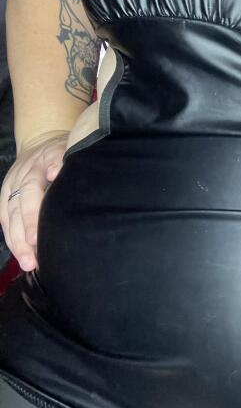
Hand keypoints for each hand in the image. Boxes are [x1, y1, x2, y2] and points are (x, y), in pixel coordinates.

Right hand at [0, 130, 69, 271]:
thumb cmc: (62, 151)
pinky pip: (6, 222)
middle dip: (23, 237)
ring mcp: (10, 189)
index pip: (30, 192)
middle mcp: (19, 179)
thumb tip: (55, 171)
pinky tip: (22, 256)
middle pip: (17, 210)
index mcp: (35, 167)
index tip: (37, 238)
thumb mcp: (67, 148)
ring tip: (28, 264)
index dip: (31, 216)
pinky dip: (14, 240)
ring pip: (9, 219)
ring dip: (17, 243)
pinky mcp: (6, 199)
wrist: (41, 143)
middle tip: (32, 259)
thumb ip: (62, 159)